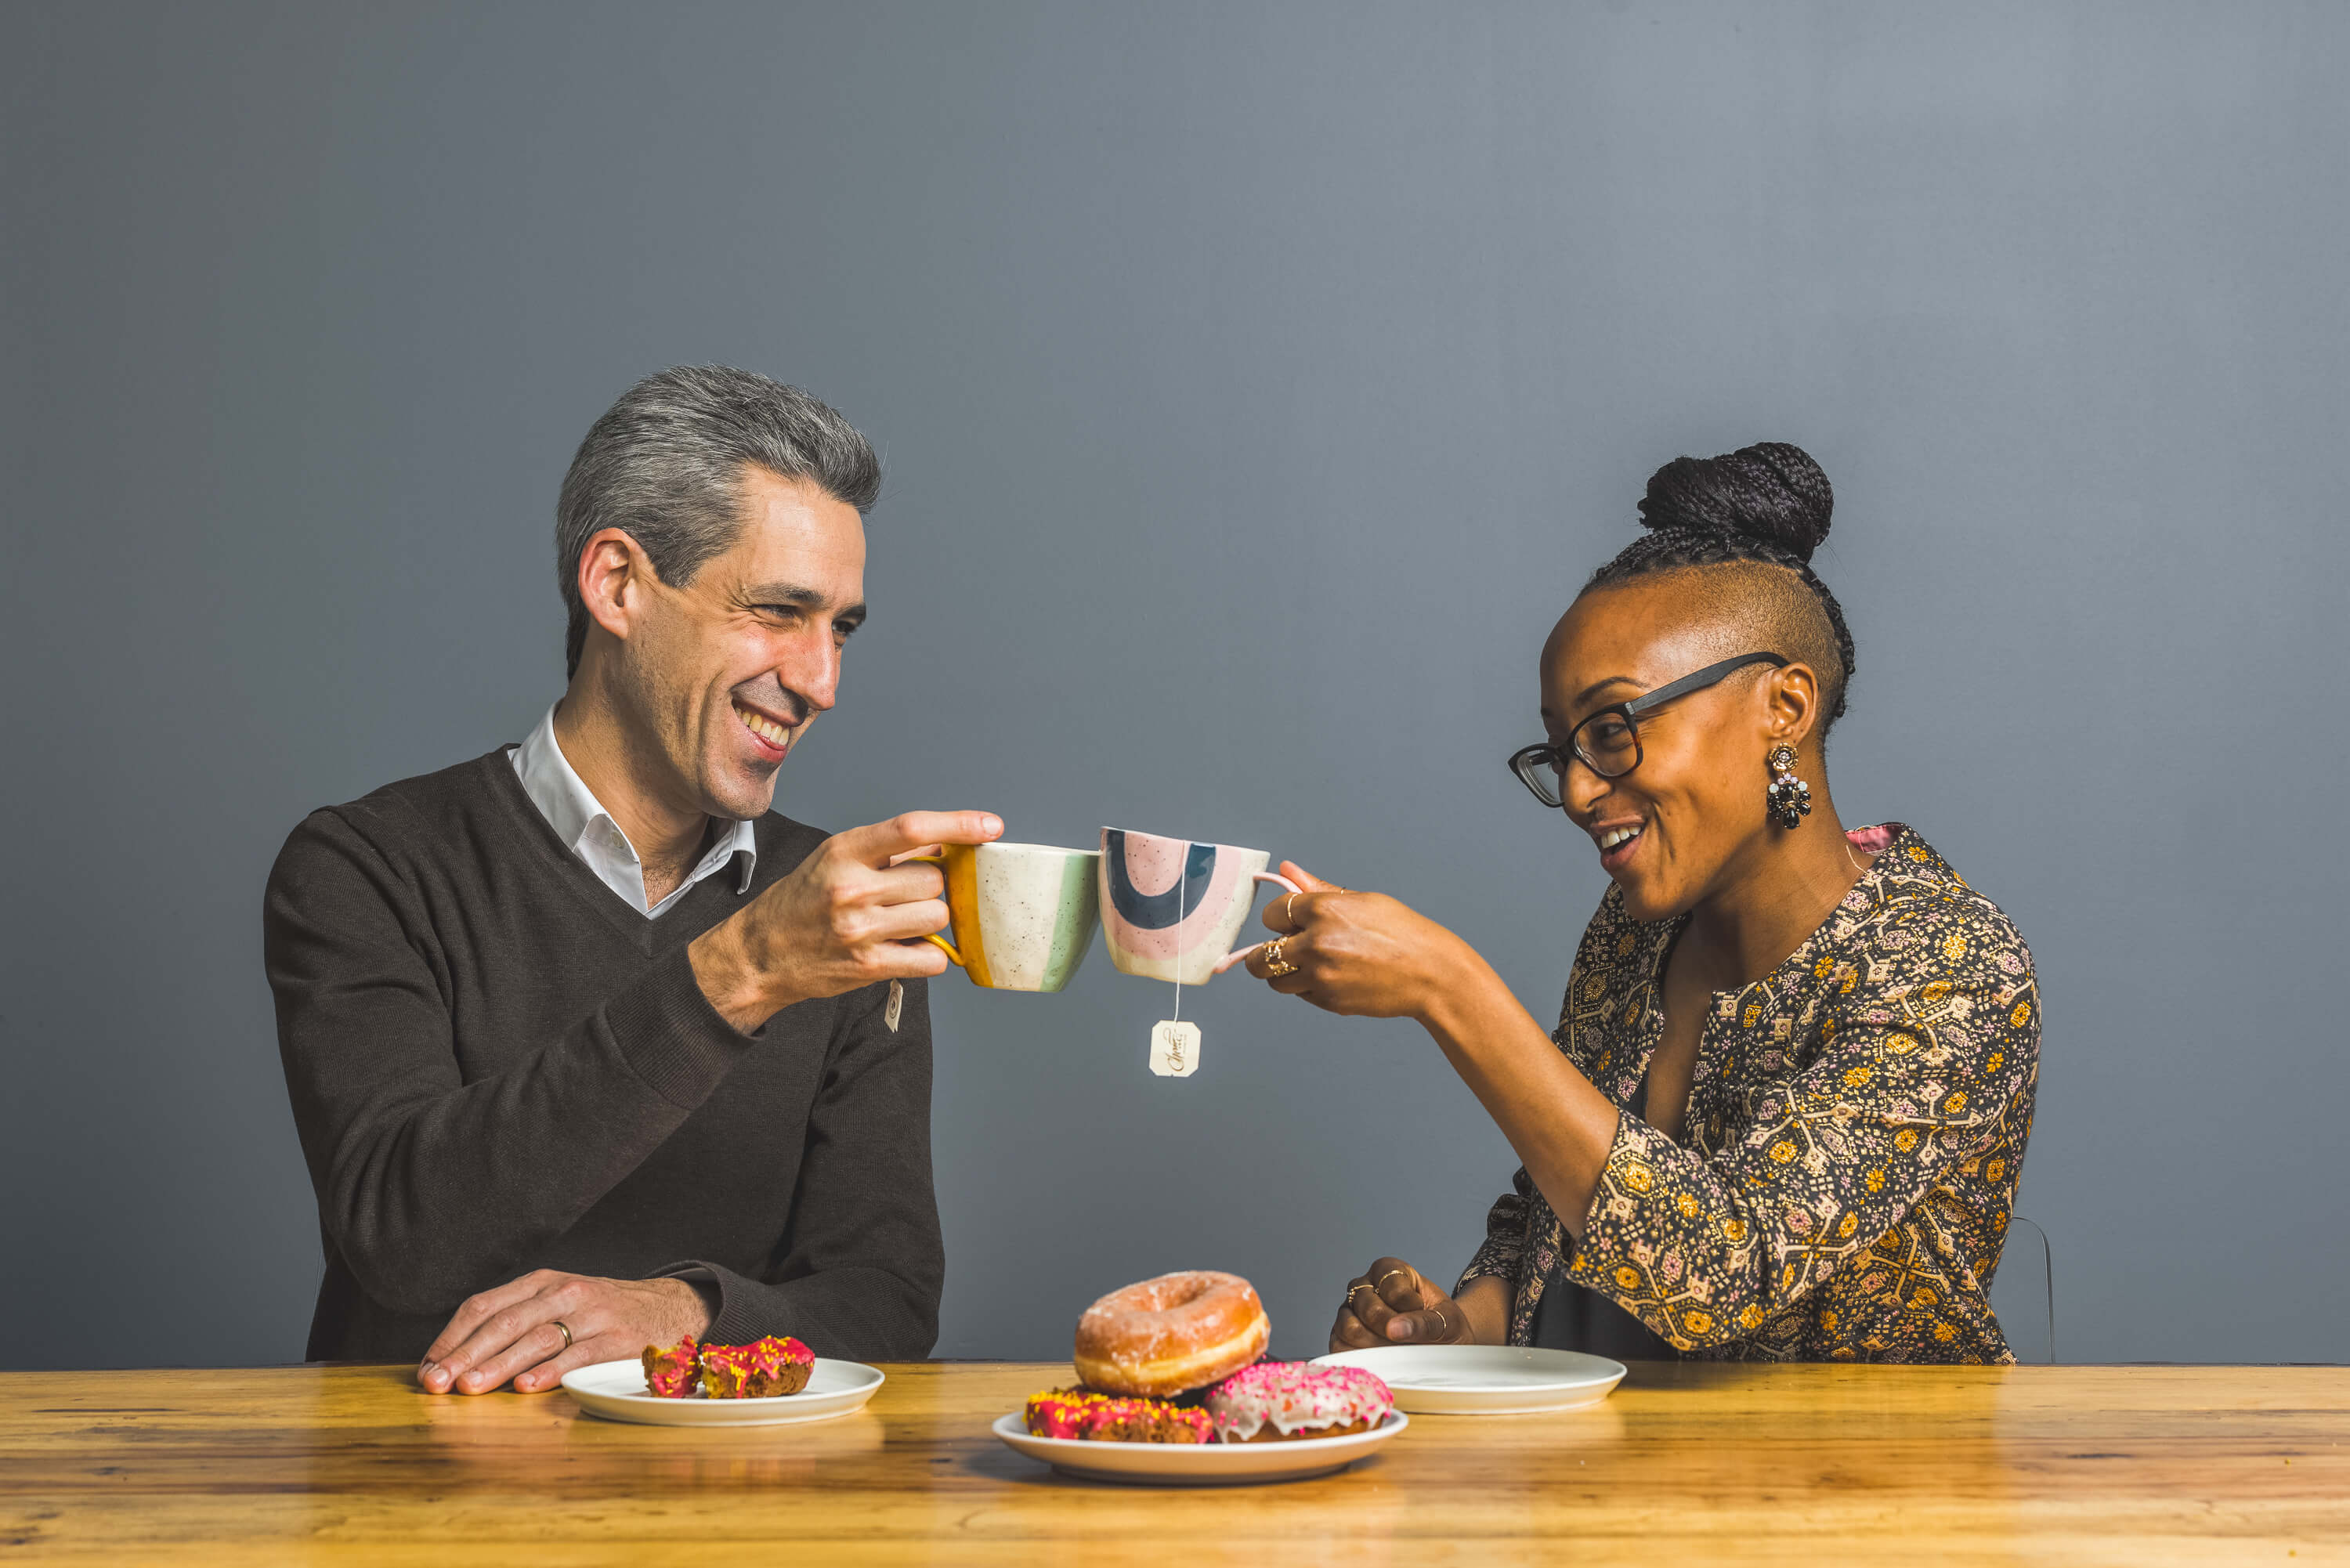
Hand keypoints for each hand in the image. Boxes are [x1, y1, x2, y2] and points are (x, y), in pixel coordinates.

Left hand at [416, 1270, 710, 1395]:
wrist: (668, 1307)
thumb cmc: (598, 1312)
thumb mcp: (556, 1301)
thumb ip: (513, 1321)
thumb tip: (454, 1359)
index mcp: (541, 1281)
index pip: (485, 1305)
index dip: (452, 1337)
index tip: (427, 1368)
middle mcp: (563, 1292)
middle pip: (505, 1322)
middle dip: (465, 1355)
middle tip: (437, 1384)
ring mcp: (591, 1314)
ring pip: (536, 1338)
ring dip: (499, 1365)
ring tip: (470, 1388)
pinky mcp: (617, 1339)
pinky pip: (579, 1356)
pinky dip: (550, 1372)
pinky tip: (526, 1388)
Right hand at [690, 809, 1002, 1031]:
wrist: (760, 953)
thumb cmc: (802, 901)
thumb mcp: (835, 859)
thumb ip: (887, 851)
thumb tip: (944, 845)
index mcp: (845, 851)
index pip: (913, 828)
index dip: (959, 825)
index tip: (991, 827)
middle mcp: (852, 887)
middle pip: (934, 880)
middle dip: (934, 887)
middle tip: (911, 895)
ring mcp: (860, 929)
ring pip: (937, 917)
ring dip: (932, 920)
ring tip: (904, 922)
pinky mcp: (868, 966)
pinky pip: (931, 958)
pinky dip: (931, 955)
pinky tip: (909, 949)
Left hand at [1242, 863, 1474, 1021]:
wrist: (1431, 973)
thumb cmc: (1403, 933)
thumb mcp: (1362, 900)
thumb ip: (1318, 889)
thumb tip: (1287, 870)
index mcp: (1322, 910)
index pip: (1271, 914)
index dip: (1280, 918)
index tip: (1290, 921)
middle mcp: (1315, 944)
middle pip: (1259, 956)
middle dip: (1266, 952)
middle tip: (1284, 950)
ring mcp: (1320, 976)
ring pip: (1274, 981)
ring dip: (1284, 974)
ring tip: (1308, 965)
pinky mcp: (1329, 1000)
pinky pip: (1301, 995)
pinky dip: (1308, 988)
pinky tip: (1333, 977)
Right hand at [1330, 1257, 1471, 1350]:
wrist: (1442, 1345)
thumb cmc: (1445, 1326)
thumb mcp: (1447, 1320)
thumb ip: (1425, 1322)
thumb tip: (1395, 1329)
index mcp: (1390, 1269)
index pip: (1392, 1287)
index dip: (1410, 1307)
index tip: (1424, 1313)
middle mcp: (1365, 1285)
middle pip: (1368, 1307)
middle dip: (1392, 1330)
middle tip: (1410, 1341)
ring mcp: (1350, 1310)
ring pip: (1349, 1327)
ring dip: (1376, 1346)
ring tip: (1397, 1352)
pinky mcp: (1343, 1335)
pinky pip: (1340, 1347)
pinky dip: (1360, 1358)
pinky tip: (1381, 1361)